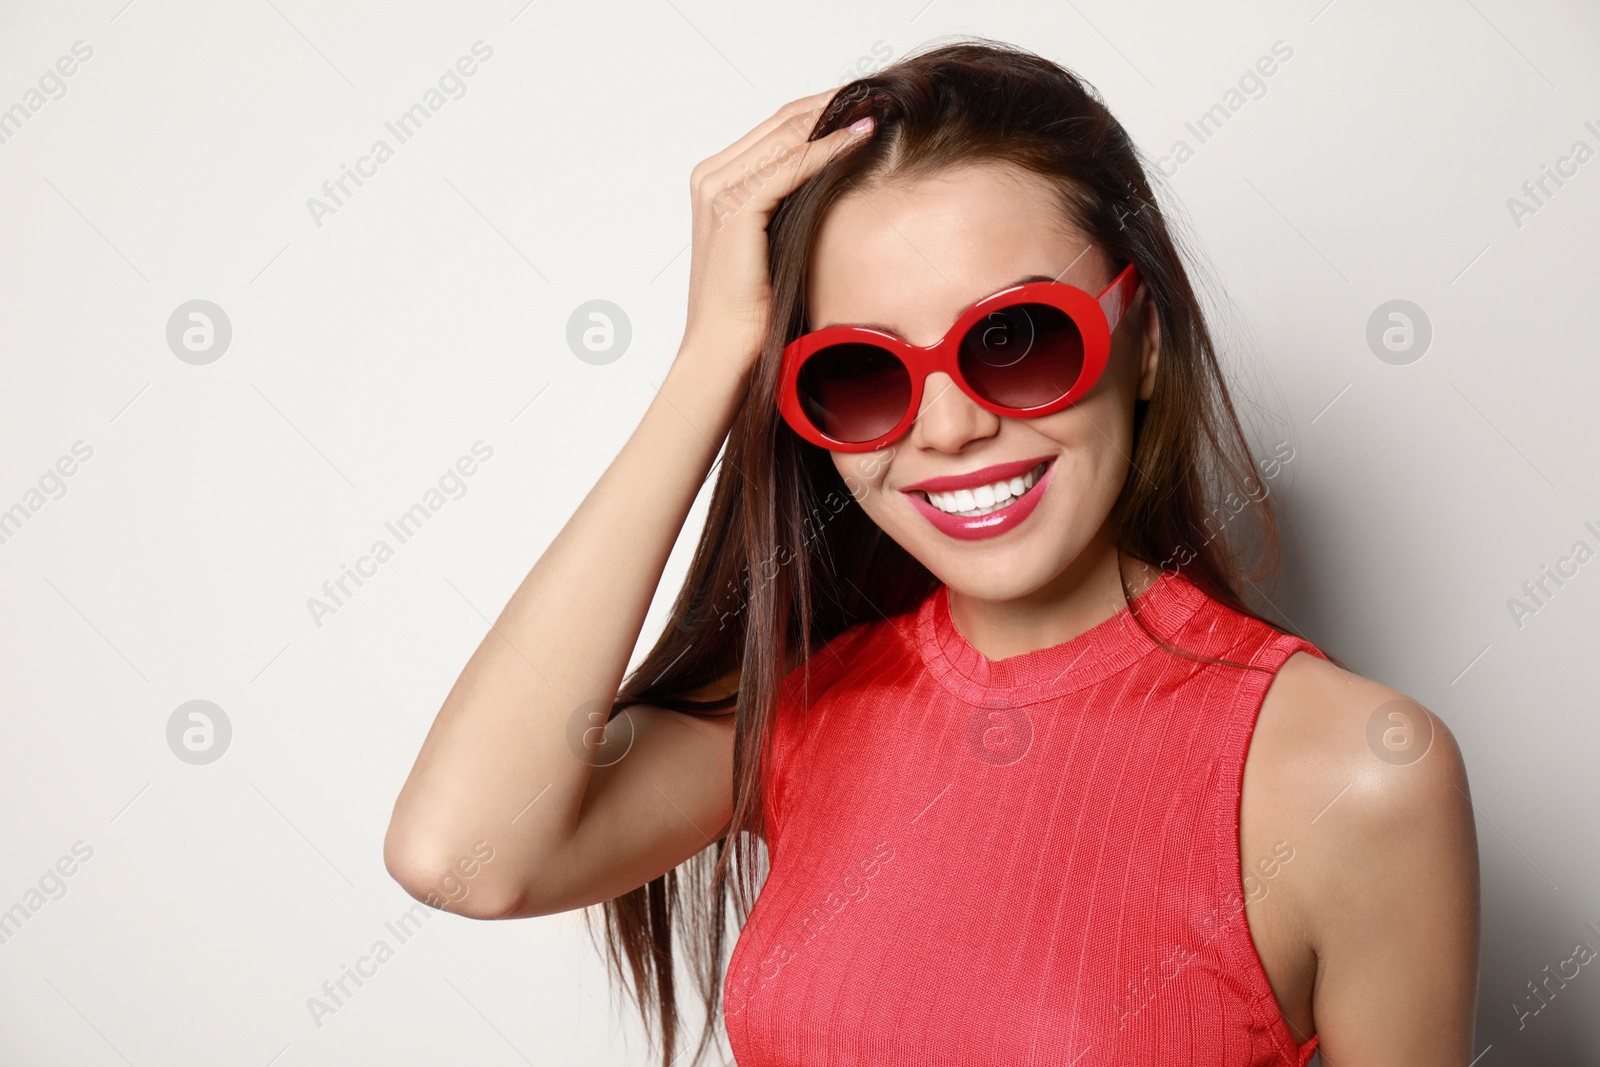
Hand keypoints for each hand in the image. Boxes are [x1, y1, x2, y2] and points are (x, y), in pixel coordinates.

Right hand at [678, 86, 874, 378]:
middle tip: (880, 91)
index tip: (867, 102)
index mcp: (715, 180)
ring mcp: (719, 190)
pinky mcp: (735, 208)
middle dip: (834, 103)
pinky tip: (863, 137)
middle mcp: (711, 177)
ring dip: (837, 118)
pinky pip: (791, 166)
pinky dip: (830, 148)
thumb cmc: (750, 309)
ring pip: (789, 136)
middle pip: (783, 122)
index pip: (777, 127)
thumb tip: (839, 180)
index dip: (823, 109)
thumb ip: (790, 205)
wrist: (723, 351)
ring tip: (880, 106)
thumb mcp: (775, 243)